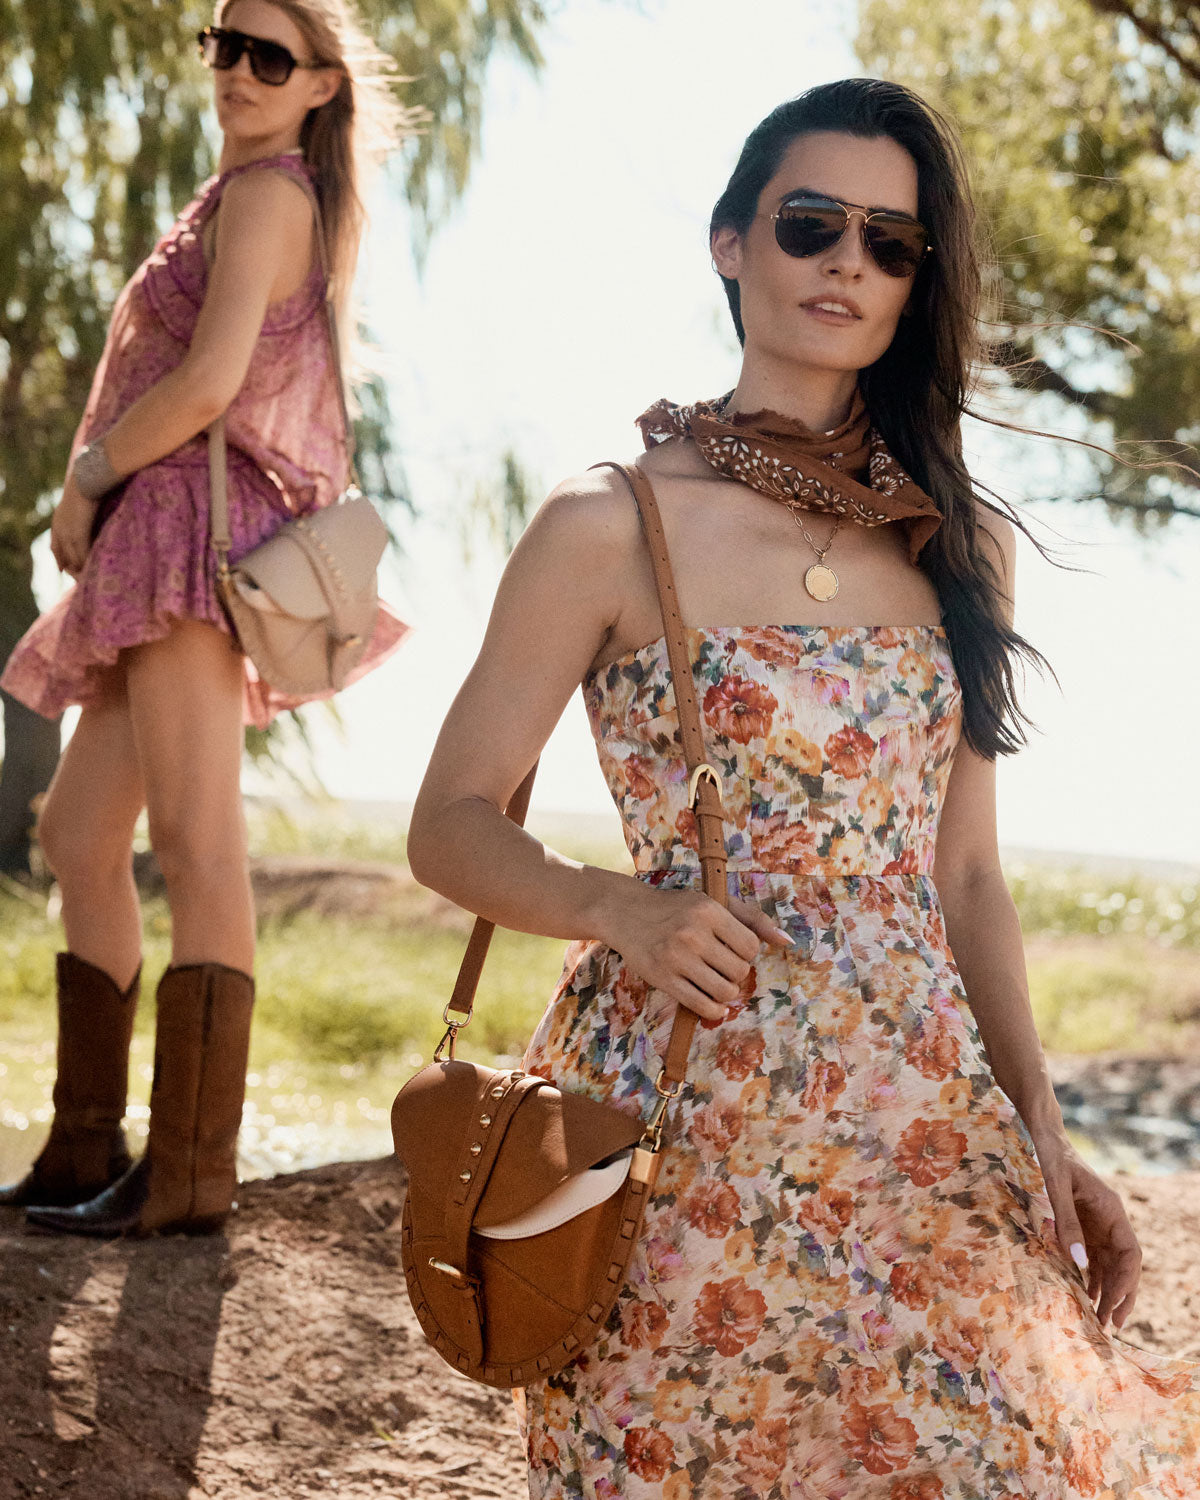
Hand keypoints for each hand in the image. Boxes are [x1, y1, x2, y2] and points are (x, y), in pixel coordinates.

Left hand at [49, 473, 99, 576]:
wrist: (87, 478)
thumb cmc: (90, 484)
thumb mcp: (82, 500)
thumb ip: (84, 510)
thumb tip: (93, 512)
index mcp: (59, 519)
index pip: (55, 545)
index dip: (59, 558)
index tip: (62, 569)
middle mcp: (59, 528)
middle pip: (62, 555)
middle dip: (70, 568)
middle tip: (79, 578)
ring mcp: (67, 532)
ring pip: (72, 557)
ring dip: (81, 568)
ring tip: (89, 577)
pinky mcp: (78, 534)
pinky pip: (82, 554)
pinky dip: (87, 563)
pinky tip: (94, 568)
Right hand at [603, 885, 791, 1022]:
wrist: (626, 913)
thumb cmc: (677, 908)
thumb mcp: (714, 902)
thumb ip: (754, 919)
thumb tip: (788, 942)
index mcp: (709, 911)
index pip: (750, 946)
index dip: (746, 952)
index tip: (731, 949)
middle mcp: (693, 933)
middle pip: (740, 971)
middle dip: (736, 973)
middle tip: (722, 966)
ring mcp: (676, 957)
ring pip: (724, 991)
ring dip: (726, 992)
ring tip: (715, 981)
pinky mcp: (663, 978)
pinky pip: (702, 1006)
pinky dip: (713, 1010)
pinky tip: (710, 1001)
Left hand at [1031, 1126, 1141, 1328]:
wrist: (1042, 1134)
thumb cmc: (1050, 1155)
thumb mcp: (1056, 1187)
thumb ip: (1067, 1222)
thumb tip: (1079, 1263)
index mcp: (1112, 1209)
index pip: (1130, 1254)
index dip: (1125, 1282)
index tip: (1113, 1305)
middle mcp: (1110, 1219)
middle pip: (1125, 1264)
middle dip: (1121, 1294)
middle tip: (1111, 1325)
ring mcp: (1097, 1223)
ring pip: (1110, 1263)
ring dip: (1107, 1290)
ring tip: (1099, 1319)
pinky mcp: (1083, 1224)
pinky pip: (1093, 1255)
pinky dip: (1092, 1276)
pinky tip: (1085, 1295)